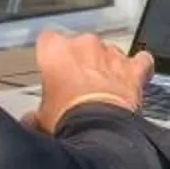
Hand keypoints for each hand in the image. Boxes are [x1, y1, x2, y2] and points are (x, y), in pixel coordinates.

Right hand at [35, 29, 155, 131]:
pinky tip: (134, 79)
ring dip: (107, 66)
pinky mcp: (133, 67)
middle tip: (78, 85)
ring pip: (109, 52)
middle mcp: (84, 44)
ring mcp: (111, 53)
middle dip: (81, 61)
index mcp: (55, 51)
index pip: (48, 40)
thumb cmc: (66, 119)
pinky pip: (140, 61)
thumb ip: (36, 115)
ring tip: (105, 89)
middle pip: (81, 45)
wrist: (98, 128)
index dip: (52, 54)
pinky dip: (138, 68)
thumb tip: (29, 123)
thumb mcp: (42, 118)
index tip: (52, 67)